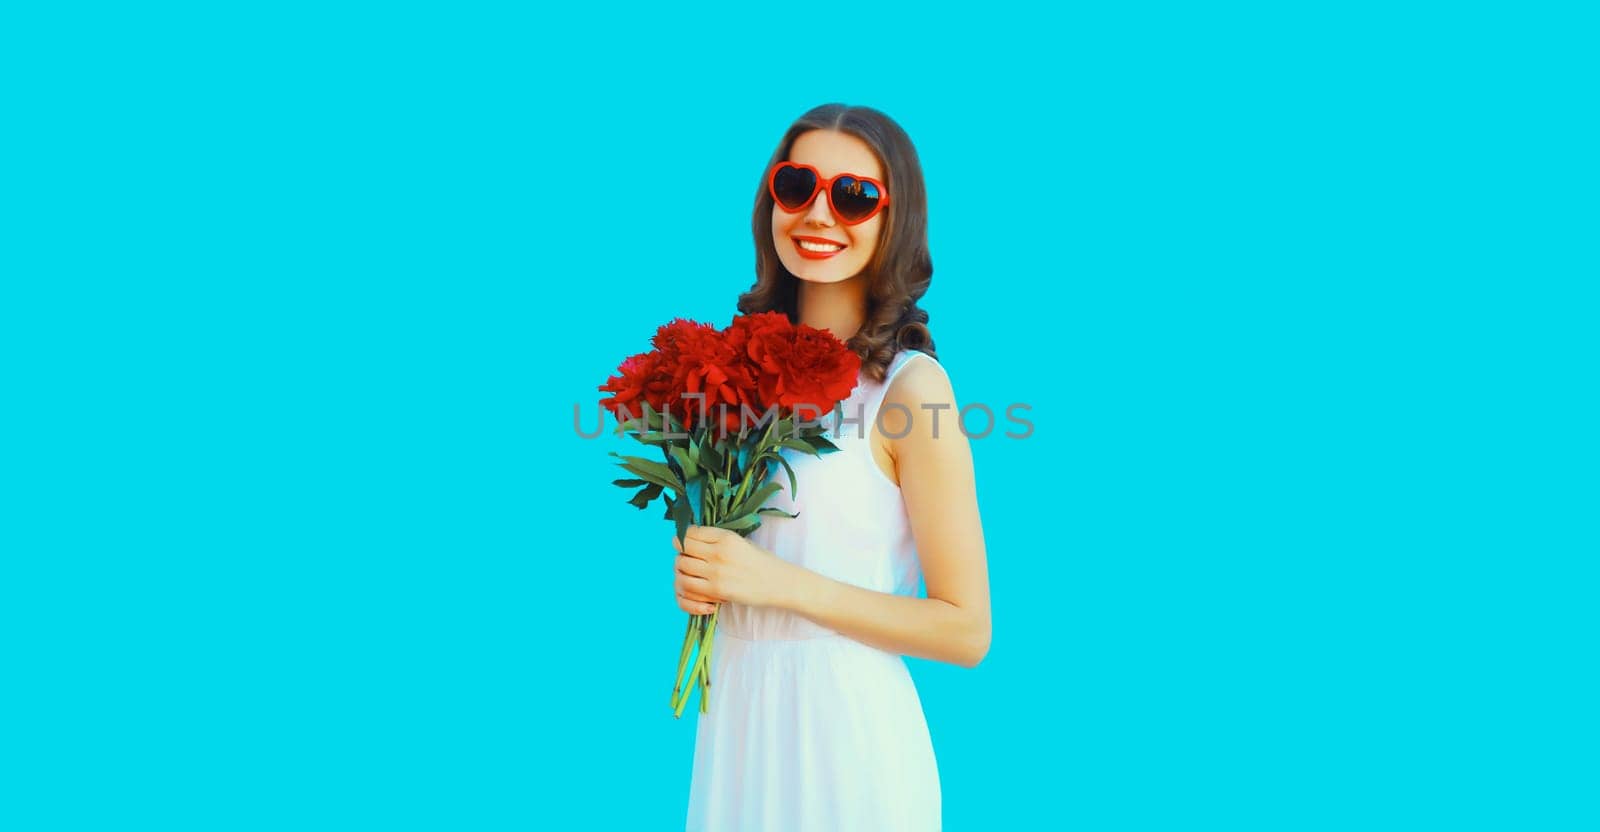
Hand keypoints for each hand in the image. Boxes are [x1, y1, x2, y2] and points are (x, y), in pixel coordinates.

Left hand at [673, 525, 789, 612]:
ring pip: (681, 568)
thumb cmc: (761, 561)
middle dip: (681, 555)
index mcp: (725, 536)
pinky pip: (687, 588)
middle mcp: (719, 552)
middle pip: (682, 549)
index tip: (686, 543)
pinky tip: (697, 591)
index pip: (690, 532)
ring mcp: (716, 572)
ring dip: (682, 572)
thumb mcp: (739, 541)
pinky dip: (687, 590)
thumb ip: (716, 539)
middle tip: (689, 560)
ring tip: (691, 575)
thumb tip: (689, 539)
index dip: (683, 538)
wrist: (779, 583)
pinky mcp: (717, 590)